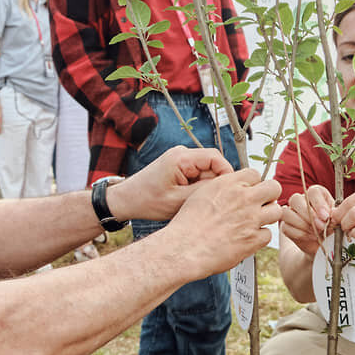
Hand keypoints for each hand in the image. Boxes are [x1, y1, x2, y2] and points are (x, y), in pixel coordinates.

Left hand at [108, 146, 233, 220]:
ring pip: (206, 170)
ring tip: (191, 200)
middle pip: (212, 164)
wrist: (127, 199)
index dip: (226, 174)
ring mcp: (179, 158)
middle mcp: (181, 153)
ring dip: (204, 186)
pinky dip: (196, 186)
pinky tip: (186, 197)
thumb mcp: (179, 201)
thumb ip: (204, 191)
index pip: (216, 158)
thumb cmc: (147, 201)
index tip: (227, 192)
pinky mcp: (178, 165)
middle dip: (213, 183)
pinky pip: (197, 173)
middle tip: (205, 201)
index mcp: (181, 158)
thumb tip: (226, 186)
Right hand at [161, 168, 281, 276]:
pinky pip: (268, 234)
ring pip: (276, 211)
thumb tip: (236, 188)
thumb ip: (223, 188)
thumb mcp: (201, 194)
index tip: (249, 192)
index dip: (253, 183)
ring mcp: (251, 219)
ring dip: (267, 216)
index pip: (255, 173)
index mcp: (228, 184)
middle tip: (260, 205)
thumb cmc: (188, 223)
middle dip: (269, 195)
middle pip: (274, 187)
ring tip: (254, 222)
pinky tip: (247, 238)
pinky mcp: (254, 239)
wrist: (184, 248)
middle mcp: (243, 198)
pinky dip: (259, 237)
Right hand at [280, 184, 335, 256]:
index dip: (319, 204)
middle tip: (321, 226)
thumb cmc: (330, 226)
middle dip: (309, 215)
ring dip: (303, 224)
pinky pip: (286, 227)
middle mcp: (300, 200)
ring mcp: (290, 212)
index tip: (326, 217)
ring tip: (317, 233)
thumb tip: (330, 215)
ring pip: (287, 213)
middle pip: (296, 199)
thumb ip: (333, 215)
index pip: (312, 192)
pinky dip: (300, 234)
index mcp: (316, 194)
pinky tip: (311, 237)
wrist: (323, 242)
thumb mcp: (335, 219)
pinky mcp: (285, 225)